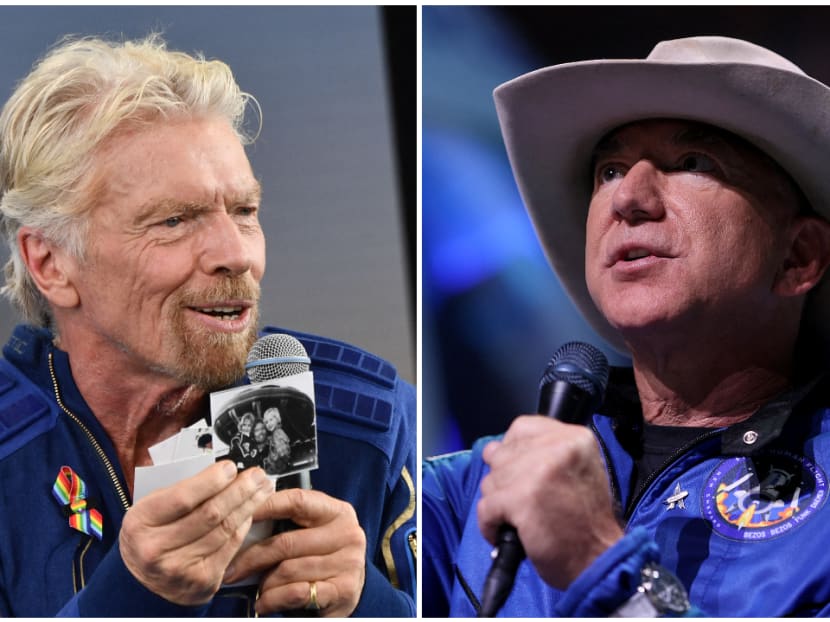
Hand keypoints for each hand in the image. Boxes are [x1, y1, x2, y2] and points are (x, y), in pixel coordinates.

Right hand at [119, 462, 273, 604]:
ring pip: (224, 529)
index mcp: (140, 523)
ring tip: (261, 488)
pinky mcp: (202, 581)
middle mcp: (156, 550)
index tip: (230, 467)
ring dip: (248, 505)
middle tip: (256, 475)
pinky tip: (251, 511)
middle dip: (239, 490)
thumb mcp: (151, 508)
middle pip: (210, 514)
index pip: (183, 498)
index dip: (212, 481)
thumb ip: (182, 491)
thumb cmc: (150, 535)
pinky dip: (243, 525)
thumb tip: (223, 474)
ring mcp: (180, 569)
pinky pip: (231, 546)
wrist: (141, 582)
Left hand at [223, 488, 366, 616]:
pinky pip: (296, 593)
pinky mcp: (343, 590)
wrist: (348, 590)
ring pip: (288, 570)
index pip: (297, 501)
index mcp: (336, 512)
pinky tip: (264, 602)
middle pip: (287, 542)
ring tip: (256, 588)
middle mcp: (347, 534)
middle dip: (253, 557)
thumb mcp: (312, 533)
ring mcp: (348, 563)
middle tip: (231, 568)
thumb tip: (244, 521)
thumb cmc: (322, 557)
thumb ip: (288, 524)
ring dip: (264, 583)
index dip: (265, 506)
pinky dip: (273, 599)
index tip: (240, 515)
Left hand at [477, 416, 623, 588]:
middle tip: (524, 503)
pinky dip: (489, 524)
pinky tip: (505, 532)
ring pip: (491, 480)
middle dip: (504, 480)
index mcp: (574, 437)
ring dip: (498, 503)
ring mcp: (537, 471)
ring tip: (519, 520)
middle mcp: (557, 447)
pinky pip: (485, 507)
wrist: (599, 561)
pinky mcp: (521, 498)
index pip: (521, 428)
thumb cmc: (587, 522)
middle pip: (501, 454)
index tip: (521, 472)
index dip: (514, 451)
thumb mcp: (578, 469)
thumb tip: (496, 449)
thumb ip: (543, 452)